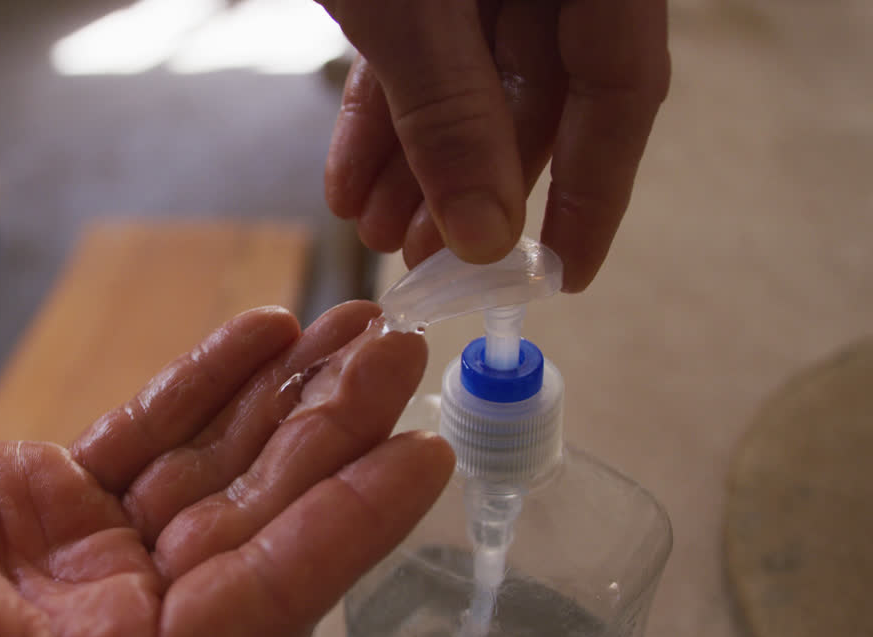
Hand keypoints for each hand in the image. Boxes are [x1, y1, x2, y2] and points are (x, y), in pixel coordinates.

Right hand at [0, 301, 451, 636]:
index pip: (258, 598)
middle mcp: (119, 616)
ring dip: (289, 395)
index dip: (343, 526)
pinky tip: (263, 331)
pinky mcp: (62, 495)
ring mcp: (96, 551)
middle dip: (332, 434)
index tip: (418, 454)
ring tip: (356, 324)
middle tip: (398, 351)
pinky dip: (209, 379)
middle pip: (255, 517)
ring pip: (218, 467)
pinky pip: (155, 428)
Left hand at [320, 0, 669, 290]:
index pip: (622, 84)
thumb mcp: (412, 8)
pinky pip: (414, 52)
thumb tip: (485, 239)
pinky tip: (348, 185)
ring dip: (417, 165)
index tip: (562, 277)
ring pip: (468, 82)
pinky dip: (381, 116)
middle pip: (537, 94)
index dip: (595, 189)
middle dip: (472, 186)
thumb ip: (450, 111)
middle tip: (428, 263)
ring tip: (374, 232)